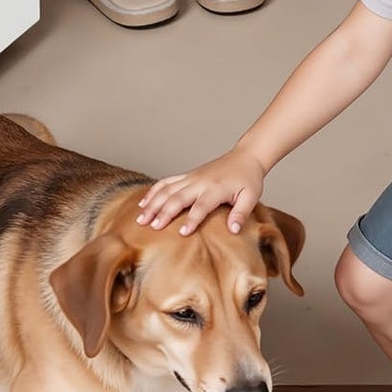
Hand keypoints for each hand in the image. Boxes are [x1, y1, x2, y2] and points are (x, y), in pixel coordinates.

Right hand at [136, 147, 265, 234]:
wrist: (245, 157)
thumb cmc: (248, 179)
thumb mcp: (251, 197)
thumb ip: (241, 213)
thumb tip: (233, 230)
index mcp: (216, 189)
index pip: (201, 206)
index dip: (191, 220)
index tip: (181, 233)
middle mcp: (200, 182)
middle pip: (177, 198)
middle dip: (164, 212)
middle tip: (152, 227)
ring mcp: (191, 178)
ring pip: (167, 190)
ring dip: (153, 203)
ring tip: (141, 219)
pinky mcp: (187, 175)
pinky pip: (166, 182)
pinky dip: (153, 191)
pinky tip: (143, 202)